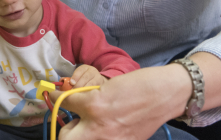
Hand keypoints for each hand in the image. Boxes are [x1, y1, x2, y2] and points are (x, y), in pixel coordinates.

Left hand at [51, 65, 191, 139]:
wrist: (165, 95)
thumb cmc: (137, 85)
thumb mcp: (106, 86)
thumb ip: (85, 97)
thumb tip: (69, 101)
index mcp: (94, 106)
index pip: (64, 104)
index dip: (57, 98)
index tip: (54, 96)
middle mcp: (99, 128)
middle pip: (66, 138)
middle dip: (67, 130)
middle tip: (75, 121)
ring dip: (80, 137)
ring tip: (91, 126)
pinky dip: (99, 137)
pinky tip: (109, 129)